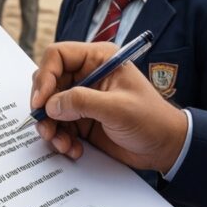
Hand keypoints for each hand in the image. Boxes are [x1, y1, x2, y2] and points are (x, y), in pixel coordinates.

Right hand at [30, 42, 187, 173]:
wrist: (166, 148)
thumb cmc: (151, 120)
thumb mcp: (117, 108)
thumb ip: (82, 102)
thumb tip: (50, 105)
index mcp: (99, 59)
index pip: (58, 56)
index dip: (45, 76)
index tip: (40, 102)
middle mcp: (87, 75)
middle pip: (49, 82)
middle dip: (44, 107)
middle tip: (46, 127)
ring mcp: (83, 99)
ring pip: (50, 107)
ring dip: (51, 127)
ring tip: (61, 143)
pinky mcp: (82, 120)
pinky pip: (59, 126)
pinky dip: (60, 139)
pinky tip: (73, 149)